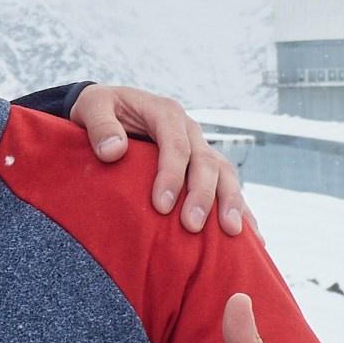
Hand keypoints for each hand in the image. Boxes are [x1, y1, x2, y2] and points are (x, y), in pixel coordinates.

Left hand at [68, 85, 247, 232]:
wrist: (110, 110)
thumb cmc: (99, 109)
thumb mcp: (92, 106)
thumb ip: (99, 125)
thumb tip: (113, 151)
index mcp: (166, 113)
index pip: (176, 145)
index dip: (172, 175)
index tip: (161, 206)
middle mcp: (190, 130)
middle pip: (206, 162)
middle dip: (202, 196)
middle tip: (191, 226)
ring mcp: (200, 148)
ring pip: (225, 174)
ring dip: (231, 203)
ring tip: (232, 233)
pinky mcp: (202, 166)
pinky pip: (227, 186)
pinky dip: (241, 208)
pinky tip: (251, 235)